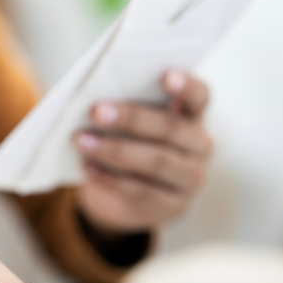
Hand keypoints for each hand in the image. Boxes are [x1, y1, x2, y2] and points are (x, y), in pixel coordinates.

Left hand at [73, 69, 212, 232]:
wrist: (134, 194)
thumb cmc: (132, 142)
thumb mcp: (135, 122)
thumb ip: (127, 106)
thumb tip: (97, 102)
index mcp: (193, 114)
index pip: (199, 95)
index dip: (186, 86)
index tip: (166, 76)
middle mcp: (199, 145)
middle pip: (172, 128)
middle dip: (132, 118)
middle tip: (96, 111)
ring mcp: (191, 178)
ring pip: (157, 162)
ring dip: (116, 151)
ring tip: (82, 141)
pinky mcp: (173, 206)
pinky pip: (142, 191)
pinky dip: (111, 178)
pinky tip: (88, 166)